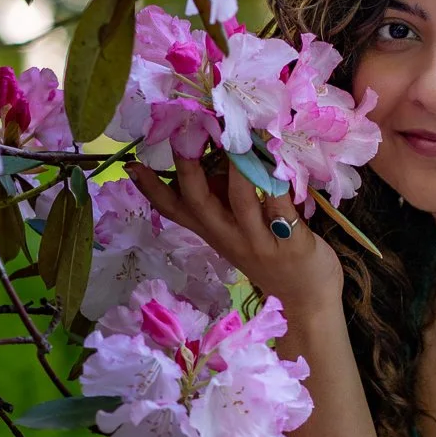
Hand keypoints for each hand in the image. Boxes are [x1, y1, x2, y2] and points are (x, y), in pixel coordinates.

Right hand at [125, 156, 344, 316]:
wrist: (305, 302)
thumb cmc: (271, 257)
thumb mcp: (235, 232)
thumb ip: (222, 201)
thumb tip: (211, 156)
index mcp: (213, 232)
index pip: (174, 211)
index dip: (151, 190)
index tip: (130, 165)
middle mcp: (229, 236)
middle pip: (199, 202)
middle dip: (188, 168)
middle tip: (182, 134)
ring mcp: (259, 240)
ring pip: (241, 199)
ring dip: (237, 166)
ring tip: (235, 136)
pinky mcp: (291, 242)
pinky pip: (281, 207)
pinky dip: (278, 183)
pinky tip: (279, 158)